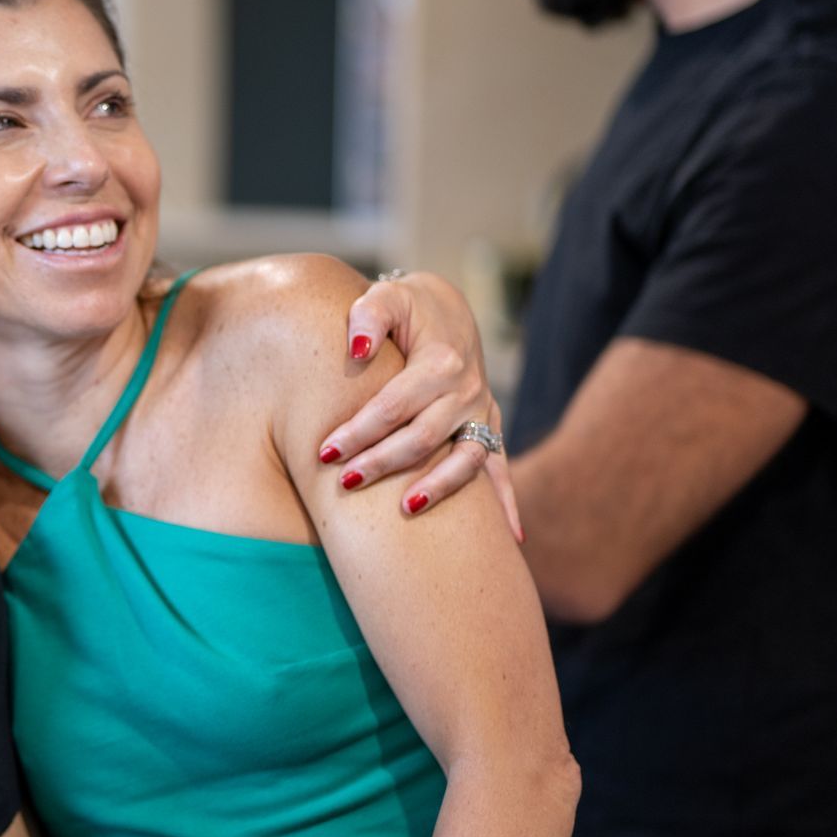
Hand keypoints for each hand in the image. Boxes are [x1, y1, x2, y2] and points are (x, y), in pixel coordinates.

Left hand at [320, 271, 521, 537]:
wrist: (447, 310)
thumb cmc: (405, 308)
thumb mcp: (384, 297)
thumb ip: (366, 316)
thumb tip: (357, 350)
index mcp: (440, 360)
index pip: (393, 405)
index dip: (358, 431)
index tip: (324, 453)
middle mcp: (468, 390)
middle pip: (423, 438)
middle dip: (382, 463)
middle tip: (344, 483)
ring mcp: (482, 413)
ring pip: (465, 460)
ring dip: (436, 489)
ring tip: (404, 510)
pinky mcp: (489, 428)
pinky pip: (499, 468)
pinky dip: (507, 503)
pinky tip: (512, 539)